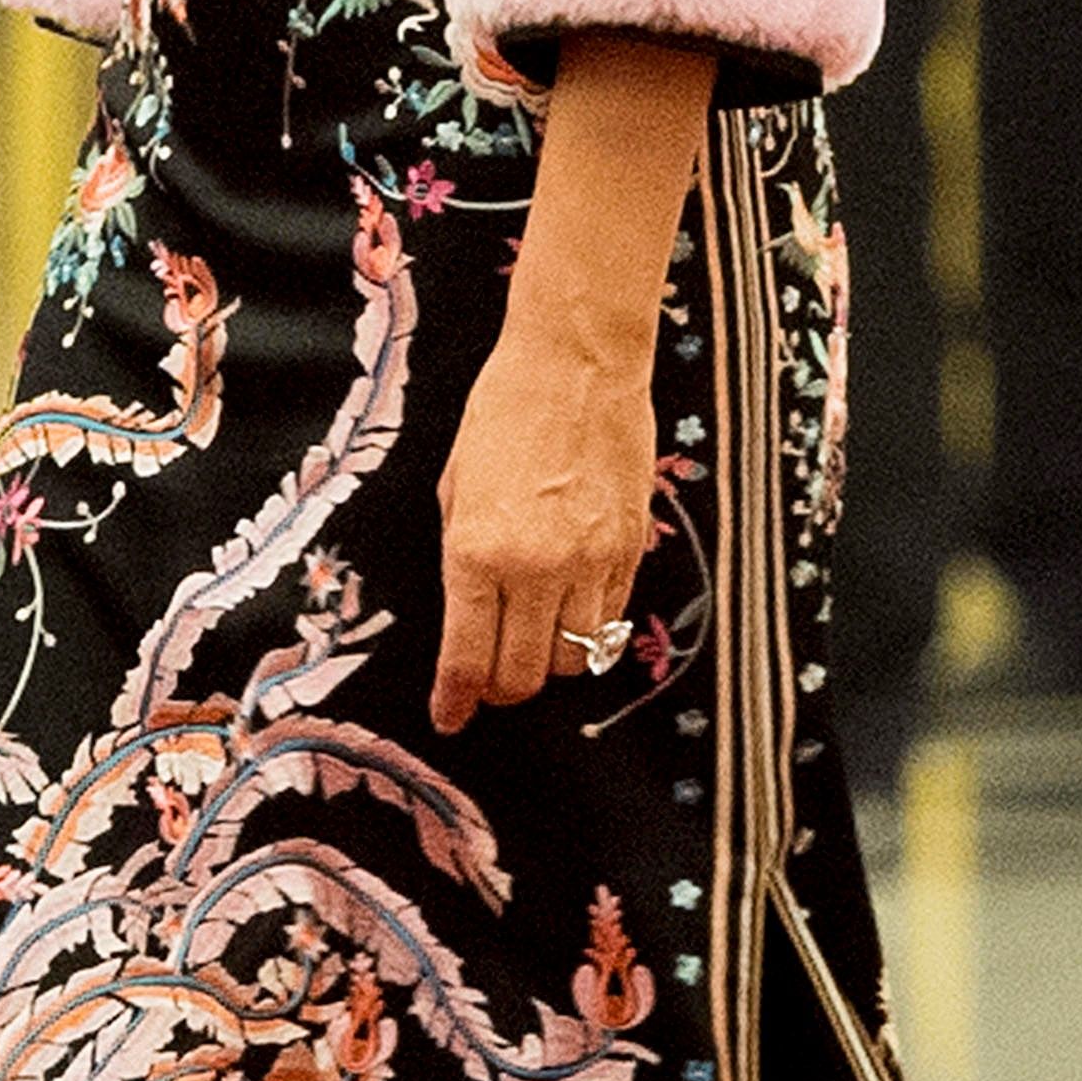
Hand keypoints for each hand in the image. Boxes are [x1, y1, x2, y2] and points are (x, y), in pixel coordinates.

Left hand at [433, 322, 656, 732]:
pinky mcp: (630, 549)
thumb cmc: (505, 411)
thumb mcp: (455, 485)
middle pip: (524, 674)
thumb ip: (462, 552)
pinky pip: (610, 616)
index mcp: (477, 552)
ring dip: (549, 660)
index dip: (456, 700)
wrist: (578, 364)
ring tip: (534, 639)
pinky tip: (571, 604)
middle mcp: (536, 568)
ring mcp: (591, 562)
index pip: (467, 657)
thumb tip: (469, 611)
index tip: (450, 716)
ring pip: (574, 656)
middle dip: (503, 690)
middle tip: (491, 680)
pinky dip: (588, 626)